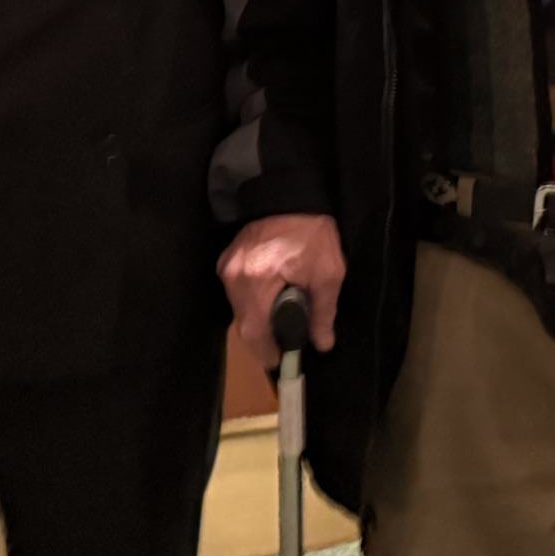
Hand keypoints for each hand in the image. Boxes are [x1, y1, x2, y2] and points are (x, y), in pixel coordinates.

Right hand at [221, 213, 344, 371]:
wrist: (293, 194)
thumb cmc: (313, 233)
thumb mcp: (328, 273)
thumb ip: (324, 312)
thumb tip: (323, 345)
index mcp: (257, 280)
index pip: (253, 332)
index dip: (266, 351)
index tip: (281, 361)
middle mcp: (234, 276)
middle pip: (244, 324)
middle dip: (264, 338)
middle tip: (285, 344)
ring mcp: (226, 267)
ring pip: (239, 310)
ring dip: (258, 321)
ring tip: (280, 323)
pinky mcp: (226, 260)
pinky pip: (236, 294)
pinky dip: (252, 303)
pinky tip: (270, 302)